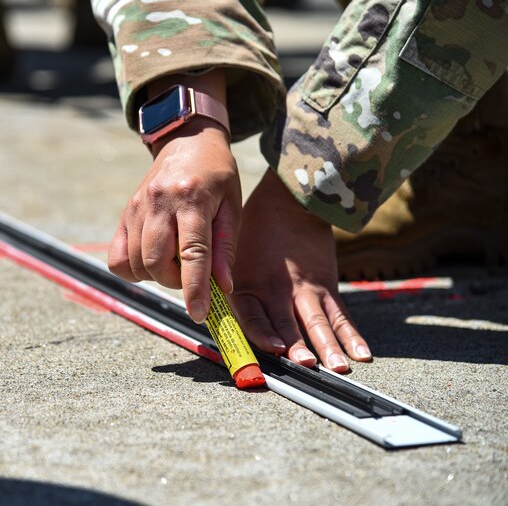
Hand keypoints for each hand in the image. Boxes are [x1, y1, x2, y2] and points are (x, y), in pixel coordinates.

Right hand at [108, 116, 241, 322]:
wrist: (187, 141)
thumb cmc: (217, 176)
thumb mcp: (232, 206)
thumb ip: (226, 247)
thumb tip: (221, 287)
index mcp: (192, 199)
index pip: (192, 252)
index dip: (194, 288)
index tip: (198, 314)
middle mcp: (159, 203)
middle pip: (155, 262)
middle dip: (175, 281)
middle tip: (191, 272)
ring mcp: (136, 207)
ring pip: (135, 263)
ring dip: (156, 275)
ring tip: (174, 261)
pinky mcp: (125, 213)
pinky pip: (117, 257)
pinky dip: (132, 269)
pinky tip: (151, 259)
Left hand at [228, 168, 371, 371]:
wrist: (288, 203)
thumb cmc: (251, 236)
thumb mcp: (229, 259)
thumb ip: (224, 291)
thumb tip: (209, 321)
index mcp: (248, 285)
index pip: (253, 315)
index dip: (262, 333)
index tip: (273, 348)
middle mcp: (277, 291)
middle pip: (288, 323)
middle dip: (298, 346)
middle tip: (306, 365)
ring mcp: (305, 291)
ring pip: (318, 322)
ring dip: (328, 346)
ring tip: (337, 367)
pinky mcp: (326, 288)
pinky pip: (340, 315)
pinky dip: (352, 336)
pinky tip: (361, 354)